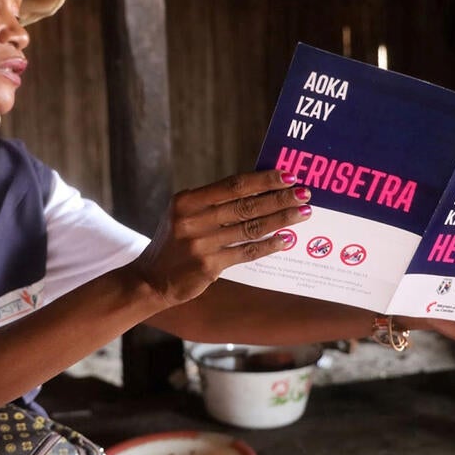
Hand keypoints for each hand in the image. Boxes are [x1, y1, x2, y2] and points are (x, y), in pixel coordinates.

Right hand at [129, 169, 310, 306]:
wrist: (150, 279)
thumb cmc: (174, 242)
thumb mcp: (184, 214)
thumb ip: (213, 202)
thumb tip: (258, 189)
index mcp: (187, 200)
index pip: (233, 185)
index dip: (263, 179)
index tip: (288, 175)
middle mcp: (193, 219)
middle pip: (246, 205)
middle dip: (279, 198)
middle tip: (304, 193)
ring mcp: (200, 244)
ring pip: (250, 227)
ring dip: (281, 220)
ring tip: (303, 213)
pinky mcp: (208, 266)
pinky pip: (246, 252)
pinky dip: (268, 245)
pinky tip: (285, 240)